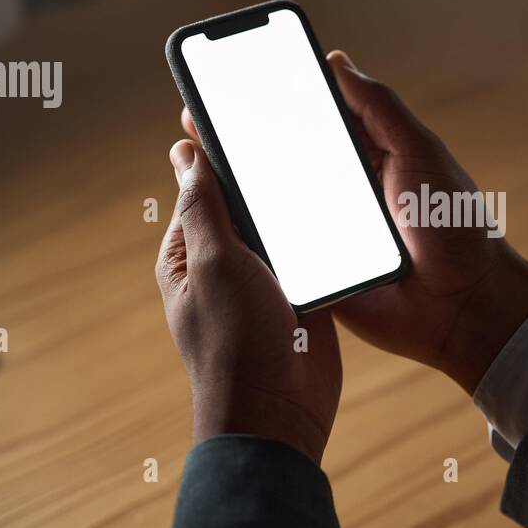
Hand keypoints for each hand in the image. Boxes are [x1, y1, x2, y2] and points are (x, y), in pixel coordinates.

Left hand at [155, 139, 340, 462]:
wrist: (279, 414)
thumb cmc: (235, 344)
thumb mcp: (213, 264)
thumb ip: (203, 206)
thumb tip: (184, 152)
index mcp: (188, 254)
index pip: (202, 187)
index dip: (222, 153)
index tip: (248, 113)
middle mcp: (224, 264)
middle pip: (246, 204)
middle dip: (267, 179)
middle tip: (298, 134)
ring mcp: (264, 281)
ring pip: (282, 227)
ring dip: (299, 208)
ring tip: (326, 167)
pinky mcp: (301, 296)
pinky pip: (312, 254)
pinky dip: (324, 238)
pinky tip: (344, 212)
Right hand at [179, 51, 527, 394]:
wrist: (462, 304)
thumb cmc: (454, 224)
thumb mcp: (420, 152)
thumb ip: (380, 109)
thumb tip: (336, 61)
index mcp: (365, 157)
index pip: (312, 122)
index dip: (276, 104)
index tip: (234, 82)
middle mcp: (341, 191)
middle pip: (284, 162)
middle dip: (243, 145)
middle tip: (198, 120)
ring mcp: (326, 232)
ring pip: (274, 207)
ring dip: (240, 192)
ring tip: (198, 164)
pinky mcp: (318, 273)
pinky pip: (279, 253)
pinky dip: (254, 241)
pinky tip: (220, 221)